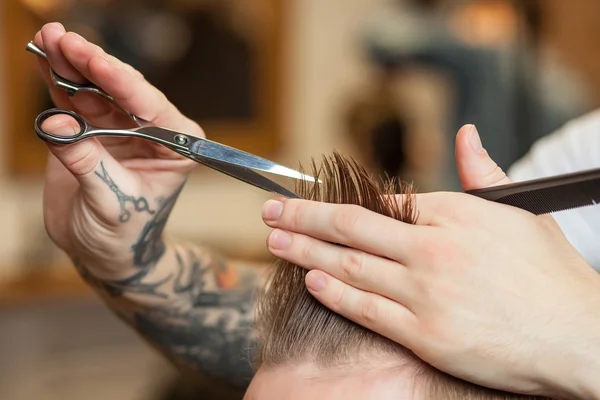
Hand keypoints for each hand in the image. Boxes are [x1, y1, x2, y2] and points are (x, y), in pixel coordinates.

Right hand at [34, 23, 202, 277]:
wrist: (104, 252)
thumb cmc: (123, 234)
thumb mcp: (111, 203)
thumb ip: (87, 163)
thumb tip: (57, 124)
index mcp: (177, 146)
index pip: (150, 106)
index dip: (120, 81)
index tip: (94, 59)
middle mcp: (153, 131)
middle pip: (122, 90)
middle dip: (93, 65)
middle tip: (64, 41)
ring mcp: (122, 127)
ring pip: (96, 89)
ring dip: (72, 65)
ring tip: (50, 39)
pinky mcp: (93, 129)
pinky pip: (75, 99)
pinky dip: (58, 80)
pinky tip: (45, 56)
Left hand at [261, 125, 599, 398]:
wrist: (581, 337)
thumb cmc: (553, 275)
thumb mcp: (523, 212)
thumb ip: (484, 173)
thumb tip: (468, 136)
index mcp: (457, 213)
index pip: (386, 200)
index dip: (346, 200)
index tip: (320, 201)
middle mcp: (434, 248)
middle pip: (351, 225)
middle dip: (303, 215)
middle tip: (270, 210)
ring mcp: (426, 291)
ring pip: (348, 264)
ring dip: (304, 250)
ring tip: (275, 241)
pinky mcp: (425, 334)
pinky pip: (366, 308)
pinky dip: (333, 292)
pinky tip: (309, 279)